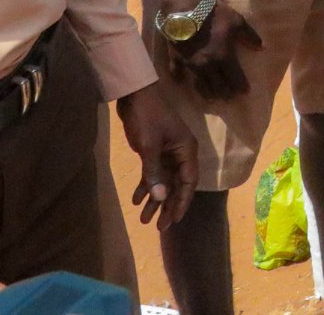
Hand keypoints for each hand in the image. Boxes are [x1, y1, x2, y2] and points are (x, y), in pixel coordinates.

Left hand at [117, 85, 197, 228]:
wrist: (135, 95)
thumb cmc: (147, 118)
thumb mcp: (149, 146)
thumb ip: (155, 172)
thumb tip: (160, 198)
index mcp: (187, 151)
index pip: (188, 182)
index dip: (182, 202)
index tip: (173, 221)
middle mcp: (181, 153)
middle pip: (177, 185)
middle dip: (168, 206)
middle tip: (159, 227)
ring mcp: (168, 152)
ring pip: (164, 181)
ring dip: (155, 199)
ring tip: (143, 219)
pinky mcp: (155, 150)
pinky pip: (153, 173)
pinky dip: (146, 185)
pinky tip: (136, 199)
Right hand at [165, 0, 261, 100]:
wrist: (185, 8)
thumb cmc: (215, 14)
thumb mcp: (238, 22)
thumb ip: (249, 36)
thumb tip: (262, 48)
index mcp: (223, 56)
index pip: (234, 77)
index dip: (241, 86)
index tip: (245, 93)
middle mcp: (206, 65)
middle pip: (217, 84)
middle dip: (224, 93)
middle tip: (229, 99)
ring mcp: (189, 64)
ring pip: (199, 83)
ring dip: (206, 92)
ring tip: (211, 99)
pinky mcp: (175, 58)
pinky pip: (177, 72)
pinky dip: (180, 78)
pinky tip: (181, 82)